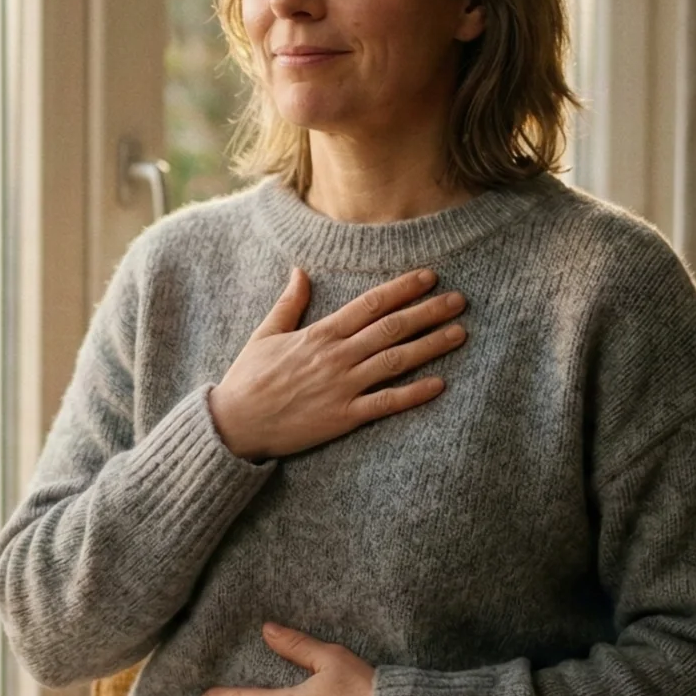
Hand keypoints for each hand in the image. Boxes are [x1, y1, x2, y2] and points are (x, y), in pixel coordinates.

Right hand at [207, 267, 464, 461]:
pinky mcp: (343, 417)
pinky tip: (439, 384)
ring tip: (459, 333)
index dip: (402, 289)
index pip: (370, 304)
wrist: (235, 424)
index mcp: (320, 334)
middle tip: (459, 300)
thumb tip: (299, 270)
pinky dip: (413, 394)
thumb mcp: (265, 334)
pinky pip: (385, 404)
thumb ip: (289, 303)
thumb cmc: (248, 379)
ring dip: (430, 345)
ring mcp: (342, 387)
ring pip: (395, 361)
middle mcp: (336, 357)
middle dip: (428, 311)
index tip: (429, 276)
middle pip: (391, 328)